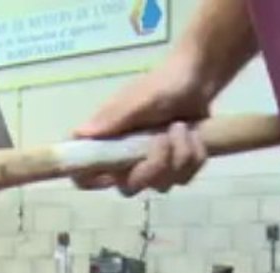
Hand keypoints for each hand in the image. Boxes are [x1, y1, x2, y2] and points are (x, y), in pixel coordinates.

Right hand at [73, 56, 212, 194]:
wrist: (199, 77)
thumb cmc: (164, 84)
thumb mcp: (140, 100)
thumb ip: (113, 119)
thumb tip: (80, 134)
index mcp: (109, 141)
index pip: (85, 173)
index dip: (93, 181)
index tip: (114, 173)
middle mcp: (126, 157)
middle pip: (129, 187)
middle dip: (153, 168)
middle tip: (164, 139)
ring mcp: (153, 164)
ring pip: (162, 185)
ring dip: (179, 156)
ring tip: (182, 128)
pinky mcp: (176, 166)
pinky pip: (185, 178)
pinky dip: (195, 156)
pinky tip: (195, 135)